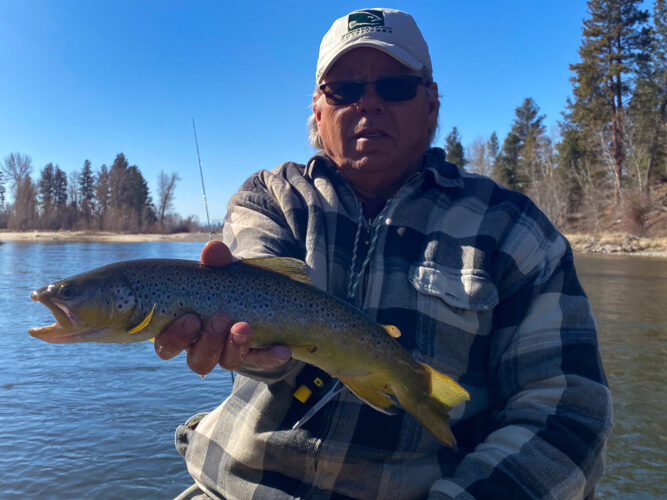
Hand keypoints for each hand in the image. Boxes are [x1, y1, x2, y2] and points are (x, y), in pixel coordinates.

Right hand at [154, 240, 291, 375]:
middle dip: (209, 341)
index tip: (190, 317)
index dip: (176, 337)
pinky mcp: (253, 357)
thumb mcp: (221, 269)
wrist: (254, 289)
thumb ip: (215, 261)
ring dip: (236, 347)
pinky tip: (282, 349)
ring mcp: (228, 355)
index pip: (167, 345)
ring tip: (245, 327)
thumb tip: (212, 249)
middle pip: (198, 360)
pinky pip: (261, 361)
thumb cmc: (225, 282)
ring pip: (227, 363)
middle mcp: (202, 348)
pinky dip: (270, 356)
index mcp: (182, 330)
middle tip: (221, 318)